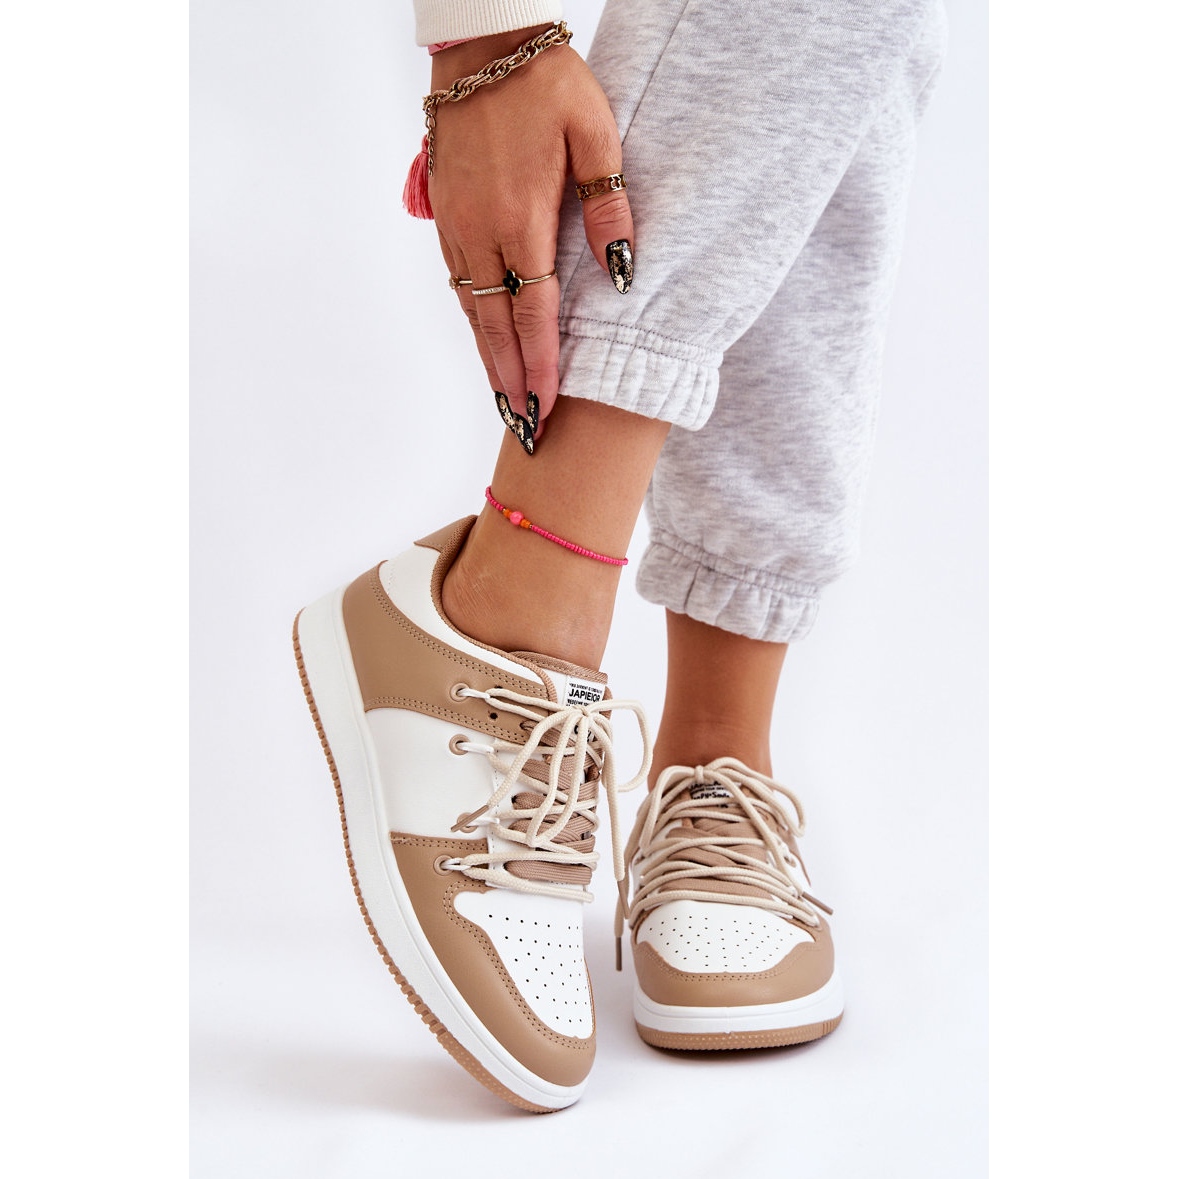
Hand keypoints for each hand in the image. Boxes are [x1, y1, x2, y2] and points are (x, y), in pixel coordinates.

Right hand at [427, 27, 633, 449]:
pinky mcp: (445, 216)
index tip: (547, 407)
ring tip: (505, 398)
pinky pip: (460, 283)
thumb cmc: (546, 86)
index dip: (541, 366)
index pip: (533, 312)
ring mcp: (458, 227)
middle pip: (495, 326)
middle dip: (511, 381)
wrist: (483, 47)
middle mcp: (482, 232)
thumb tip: (621, 274)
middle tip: (523, 426)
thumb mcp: (595, 134)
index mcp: (522, 217)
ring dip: (489, 358)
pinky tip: (486, 343)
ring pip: (472, 310)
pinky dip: (474, 322)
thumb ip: (608, 206)